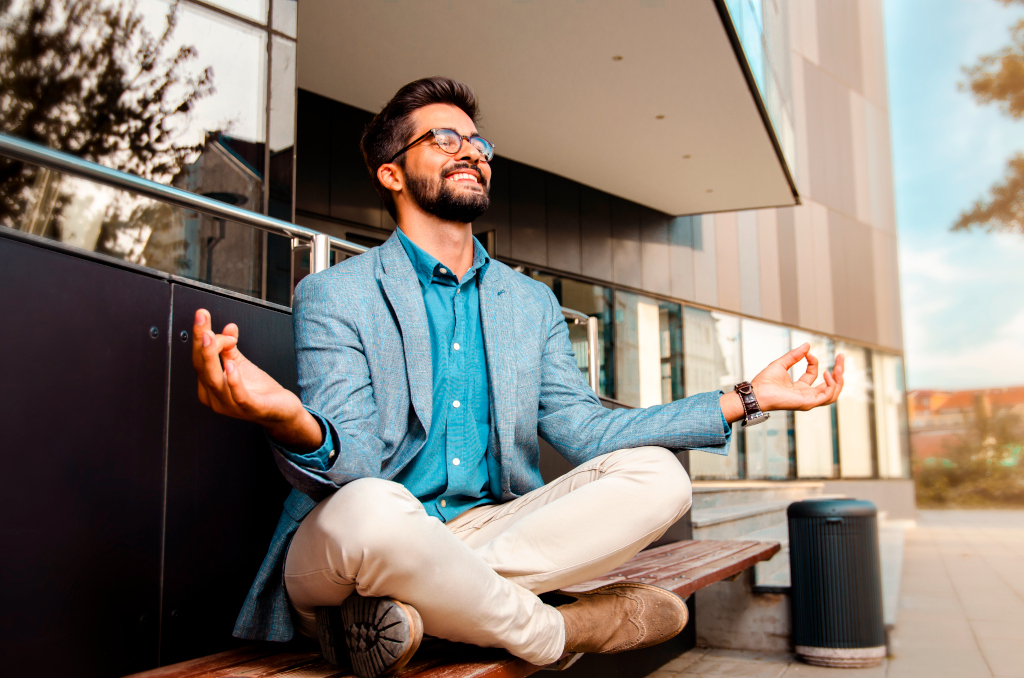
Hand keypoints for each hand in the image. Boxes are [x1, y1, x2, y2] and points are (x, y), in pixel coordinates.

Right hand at [191, 309, 322, 450]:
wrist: (282, 412)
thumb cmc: (260, 391)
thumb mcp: (241, 366)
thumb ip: (230, 348)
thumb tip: (228, 328)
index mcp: (210, 387)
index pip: (199, 360)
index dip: (199, 336)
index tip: (202, 315)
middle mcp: (216, 398)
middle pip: (202, 368)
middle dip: (201, 342)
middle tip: (202, 319)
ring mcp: (232, 406)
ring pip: (215, 381)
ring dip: (211, 357)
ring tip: (211, 338)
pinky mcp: (251, 409)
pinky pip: (239, 396)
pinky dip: (234, 380)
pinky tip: (232, 365)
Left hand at [752, 343, 844, 411]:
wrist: (758, 392)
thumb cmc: (765, 382)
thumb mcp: (782, 363)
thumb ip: (794, 355)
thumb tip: (807, 345)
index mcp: (799, 387)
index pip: (814, 374)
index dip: (814, 362)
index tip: (808, 353)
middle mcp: (805, 395)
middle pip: (829, 386)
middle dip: (838, 372)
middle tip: (842, 357)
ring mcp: (808, 400)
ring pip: (832, 393)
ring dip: (838, 380)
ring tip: (838, 367)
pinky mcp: (808, 403)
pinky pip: (827, 396)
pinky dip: (831, 385)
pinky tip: (827, 373)